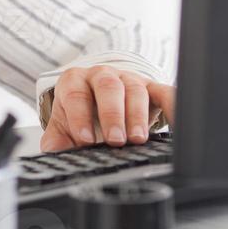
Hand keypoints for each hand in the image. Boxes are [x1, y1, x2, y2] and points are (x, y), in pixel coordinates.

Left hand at [39, 65, 174, 152]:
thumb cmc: (82, 112)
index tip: (84, 139)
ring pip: (134, 90)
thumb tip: (52, 153)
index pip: (76, 94)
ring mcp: (129, 79)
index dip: (79, 116)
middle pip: (108, 87)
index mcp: (76, 81)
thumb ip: (57, 139)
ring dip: (137, 115)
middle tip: (115, 140)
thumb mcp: (65, 124)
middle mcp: (102, 75)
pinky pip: (165, 93)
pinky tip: (175, 127)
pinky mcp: (152, 88)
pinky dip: (172, 108)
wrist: (101, 100)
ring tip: (137, 139)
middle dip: (112, 114)